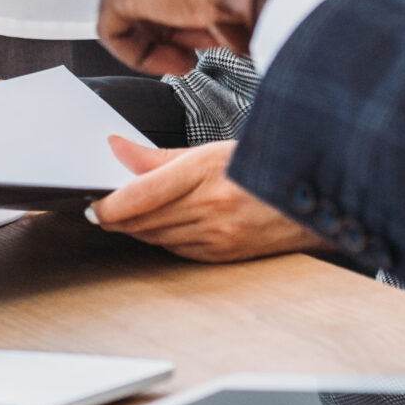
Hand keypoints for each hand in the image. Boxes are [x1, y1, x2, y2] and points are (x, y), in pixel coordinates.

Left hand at [89, 138, 323, 261]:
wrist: (312, 199)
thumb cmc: (265, 164)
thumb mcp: (212, 149)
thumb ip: (160, 156)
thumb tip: (118, 149)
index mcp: (207, 172)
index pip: (141, 195)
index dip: (110, 204)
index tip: (92, 203)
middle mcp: (212, 208)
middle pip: (143, 220)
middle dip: (116, 216)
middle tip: (100, 206)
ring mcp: (219, 236)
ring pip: (156, 238)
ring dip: (135, 228)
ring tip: (124, 214)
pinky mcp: (223, 255)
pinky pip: (177, 250)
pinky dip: (161, 238)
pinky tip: (159, 226)